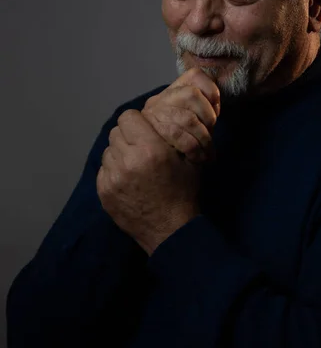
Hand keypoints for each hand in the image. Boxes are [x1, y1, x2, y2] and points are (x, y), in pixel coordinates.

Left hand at [97, 109, 201, 255]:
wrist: (170, 231)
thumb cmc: (184, 192)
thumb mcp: (190, 159)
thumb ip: (174, 134)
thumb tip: (158, 116)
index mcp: (150, 148)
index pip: (128, 117)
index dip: (137, 120)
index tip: (145, 129)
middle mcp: (127, 159)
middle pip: (116, 131)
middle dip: (129, 135)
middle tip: (141, 147)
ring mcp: (112, 177)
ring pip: (108, 149)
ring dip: (120, 152)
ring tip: (134, 165)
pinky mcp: (103, 192)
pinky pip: (104, 168)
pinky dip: (114, 170)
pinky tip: (128, 180)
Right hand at [142, 67, 219, 163]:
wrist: (159, 177)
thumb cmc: (180, 152)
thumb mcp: (192, 126)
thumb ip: (200, 112)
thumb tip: (215, 103)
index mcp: (170, 93)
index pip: (195, 75)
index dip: (211, 90)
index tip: (215, 111)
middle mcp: (158, 101)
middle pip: (191, 94)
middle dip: (208, 116)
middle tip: (209, 135)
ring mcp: (151, 116)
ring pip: (186, 116)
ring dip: (202, 136)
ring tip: (205, 151)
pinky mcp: (149, 135)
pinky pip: (177, 134)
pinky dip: (193, 147)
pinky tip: (197, 158)